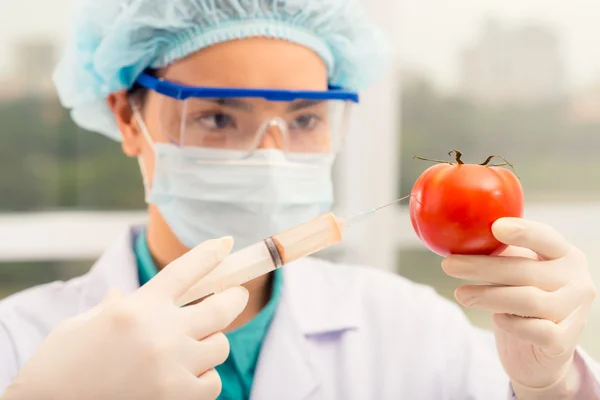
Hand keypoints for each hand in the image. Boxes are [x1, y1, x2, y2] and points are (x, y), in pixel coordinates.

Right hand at [3, 236, 247, 399]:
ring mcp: (172, 367)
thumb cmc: (60, 365)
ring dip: (211, 345)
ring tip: (195, 348)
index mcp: (138, 307)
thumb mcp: (84, 324)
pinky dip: (204, 378)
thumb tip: (121, 296)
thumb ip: (113, 308)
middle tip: (238, 296)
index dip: (209, 255)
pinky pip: (213, 382)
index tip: (225, 244)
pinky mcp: (176, 397)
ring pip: (220, 346)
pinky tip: (187, 378)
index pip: (185, 270)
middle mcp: (160, 332)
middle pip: (221, 308)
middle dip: (234, 299)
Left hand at [441, 218, 595, 395]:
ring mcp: (574, 313)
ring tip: (461, 294)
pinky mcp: (564, 342)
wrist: (536, 352)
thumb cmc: (520, 300)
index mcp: (565, 256)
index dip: (523, 232)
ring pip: (528, 300)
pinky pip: (535, 330)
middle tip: (448, 265)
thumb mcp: (513, 273)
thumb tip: (458, 235)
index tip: (495, 227)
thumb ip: (498, 253)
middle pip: (526, 271)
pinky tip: (497, 318)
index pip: (546, 238)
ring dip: (488, 296)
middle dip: (482, 267)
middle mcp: (577, 282)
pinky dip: (511, 323)